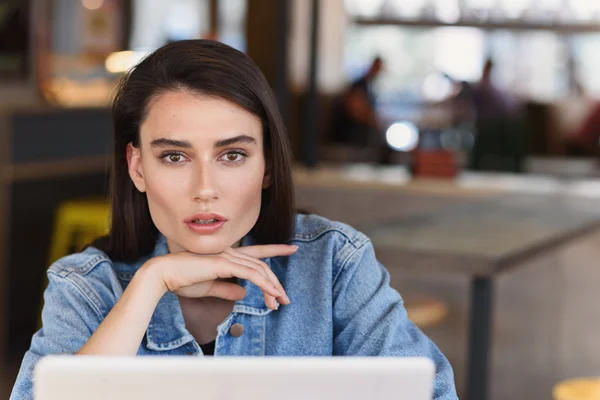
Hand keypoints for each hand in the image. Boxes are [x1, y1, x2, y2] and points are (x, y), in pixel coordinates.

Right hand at [146, 244, 296, 309]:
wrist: (163, 275)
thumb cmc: (182, 280)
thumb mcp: (210, 287)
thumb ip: (227, 289)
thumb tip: (243, 294)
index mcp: (226, 256)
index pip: (257, 252)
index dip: (275, 249)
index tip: (292, 248)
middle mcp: (230, 252)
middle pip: (261, 265)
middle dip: (275, 282)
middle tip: (285, 299)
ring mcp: (227, 256)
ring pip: (259, 270)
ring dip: (272, 287)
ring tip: (280, 301)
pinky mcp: (224, 263)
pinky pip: (251, 274)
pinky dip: (264, 284)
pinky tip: (272, 293)